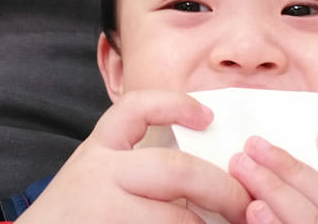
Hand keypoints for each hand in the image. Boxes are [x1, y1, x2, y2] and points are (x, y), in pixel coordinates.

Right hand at [16, 90, 250, 222]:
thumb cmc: (71, 216)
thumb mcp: (93, 178)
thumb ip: (134, 168)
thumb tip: (203, 174)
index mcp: (98, 151)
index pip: (135, 109)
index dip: (175, 105)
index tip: (208, 115)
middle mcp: (99, 175)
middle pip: (176, 170)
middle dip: (222, 188)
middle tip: (246, 204)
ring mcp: (105, 213)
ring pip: (177, 219)